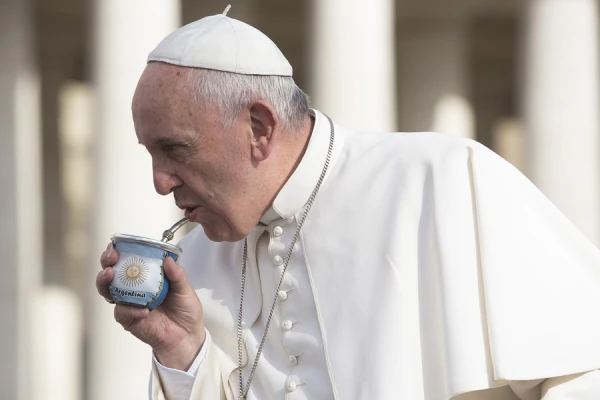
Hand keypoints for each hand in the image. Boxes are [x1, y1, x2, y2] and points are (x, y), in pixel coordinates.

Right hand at [97, 243, 205, 369]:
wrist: (186, 335)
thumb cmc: (185, 310)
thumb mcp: (185, 289)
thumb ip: (177, 274)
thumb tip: (168, 259)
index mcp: (147, 276)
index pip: (129, 259)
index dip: (120, 251)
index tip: (118, 245)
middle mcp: (134, 287)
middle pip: (112, 271)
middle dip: (107, 262)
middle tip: (112, 258)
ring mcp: (128, 303)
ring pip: (107, 290)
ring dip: (105, 281)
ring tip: (111, 275)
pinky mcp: (127, 319)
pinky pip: (121, 311)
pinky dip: (130, 309)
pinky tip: (144, 311)